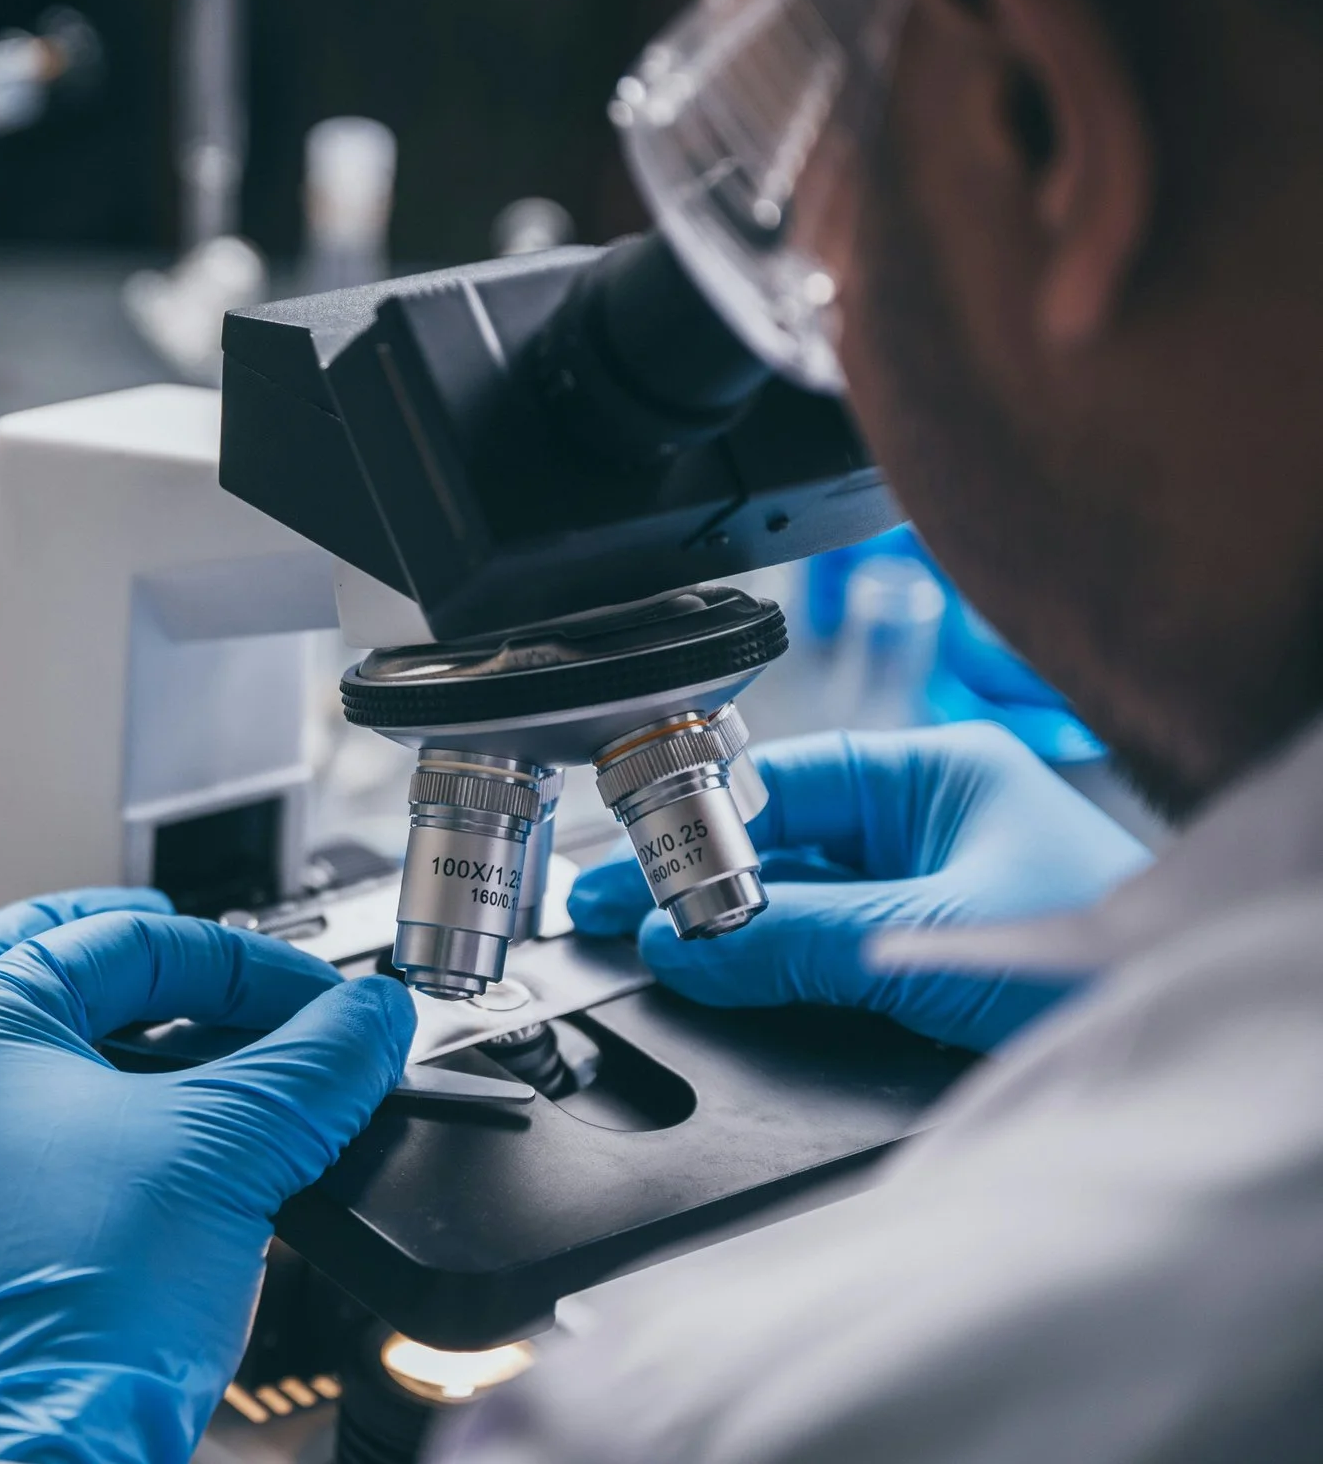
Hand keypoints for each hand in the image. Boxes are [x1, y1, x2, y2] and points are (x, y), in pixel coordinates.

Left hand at [0, 889, 414, 1463]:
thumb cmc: (80, 1311)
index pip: (120, 943)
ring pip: (24, 1058)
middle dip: (130, 960)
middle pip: (36, 972)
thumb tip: (369, 1019)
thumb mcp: (229, 1152)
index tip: (317, 998)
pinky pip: (17, 1138)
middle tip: (196, 952)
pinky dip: (92, 1116)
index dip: (241, 963)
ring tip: (197, 1046)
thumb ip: (315, 1066)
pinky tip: (158, 1143)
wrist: (36, 1455)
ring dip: (116, 1041)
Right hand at [569, 723, 1151, 1050]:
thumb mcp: (921, 937)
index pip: (783, 782)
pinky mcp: (942, 952)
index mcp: (934, 773)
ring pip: (805, 897)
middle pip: (783, 840)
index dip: (701, 823)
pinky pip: (836, 945)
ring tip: (643, 937)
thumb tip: (684, 945)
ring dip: (730, 921)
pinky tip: (722, 973)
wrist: (1189, 1025)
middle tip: (607, 902)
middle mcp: (932, 820)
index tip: (637, 864)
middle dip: (694, 873)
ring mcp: (938, 885)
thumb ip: (792, 942)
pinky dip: (776, 960)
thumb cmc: (1101, 951)